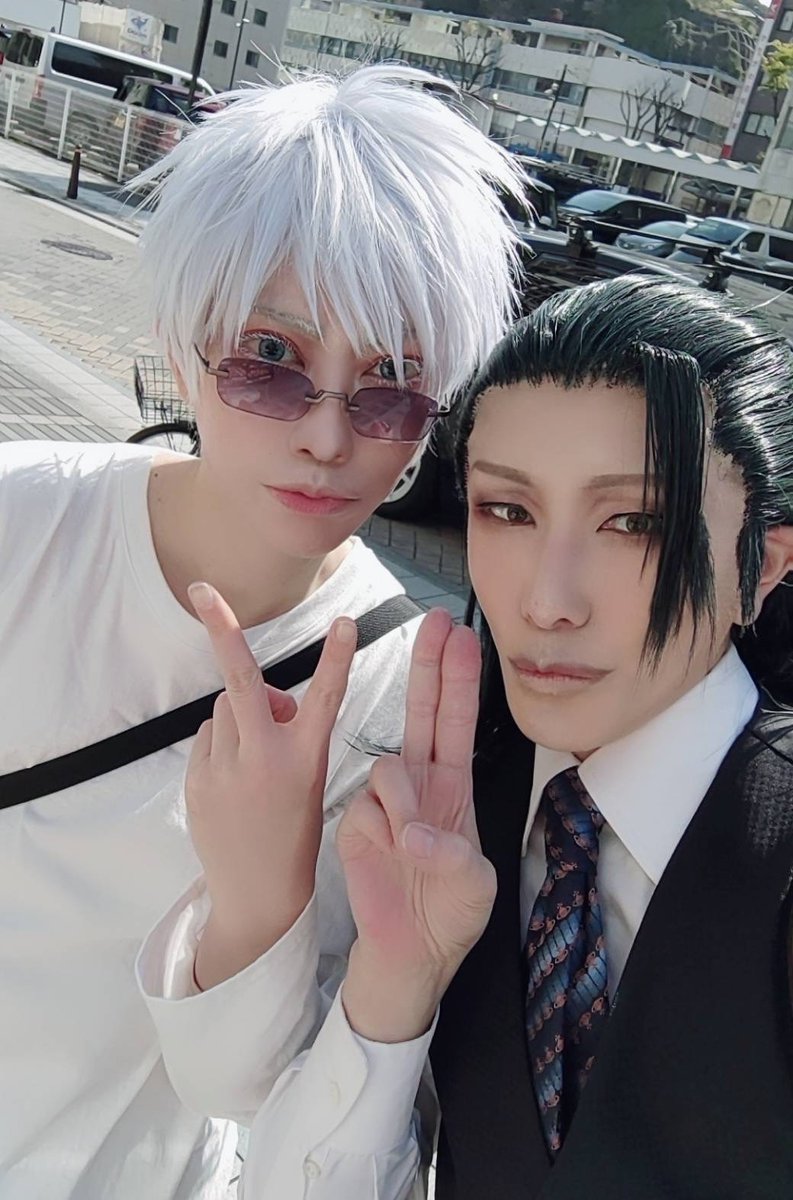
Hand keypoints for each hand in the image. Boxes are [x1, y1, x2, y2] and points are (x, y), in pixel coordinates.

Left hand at [186, 581, 356, 988]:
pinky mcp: (198, 781)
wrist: (258, 896)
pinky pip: (208, 737)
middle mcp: (264, 760)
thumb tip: (264, 700)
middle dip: (220, 628)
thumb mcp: (308, 780)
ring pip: (226, 709)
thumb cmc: (293, 833)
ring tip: (256, 757)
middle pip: (241, 681)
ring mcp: (225, 770)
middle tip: (200, 588)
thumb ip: (287, 730)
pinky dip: (222, 743)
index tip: (346, 624)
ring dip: (240, 715)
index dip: (336, 659)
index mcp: (304, 760)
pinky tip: (234, 779)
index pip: (325, 700)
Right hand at [337, 609, 495, 1041]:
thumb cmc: (450, 915)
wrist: (409, 954)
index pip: (457, 721)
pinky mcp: (356, 824)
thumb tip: (416, 834)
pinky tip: (394, 855)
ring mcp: (386, 803)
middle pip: (422, 711)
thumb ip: (453, 855)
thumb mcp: (474, 886)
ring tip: (415, 848)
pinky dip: (384, 828)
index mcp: (455, 788)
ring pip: (389, 768)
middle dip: (428, 666)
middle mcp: (421, 785)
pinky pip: (366, 807)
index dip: (459, 678)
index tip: (461, 635)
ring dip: (407, 803)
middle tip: (436, 622)